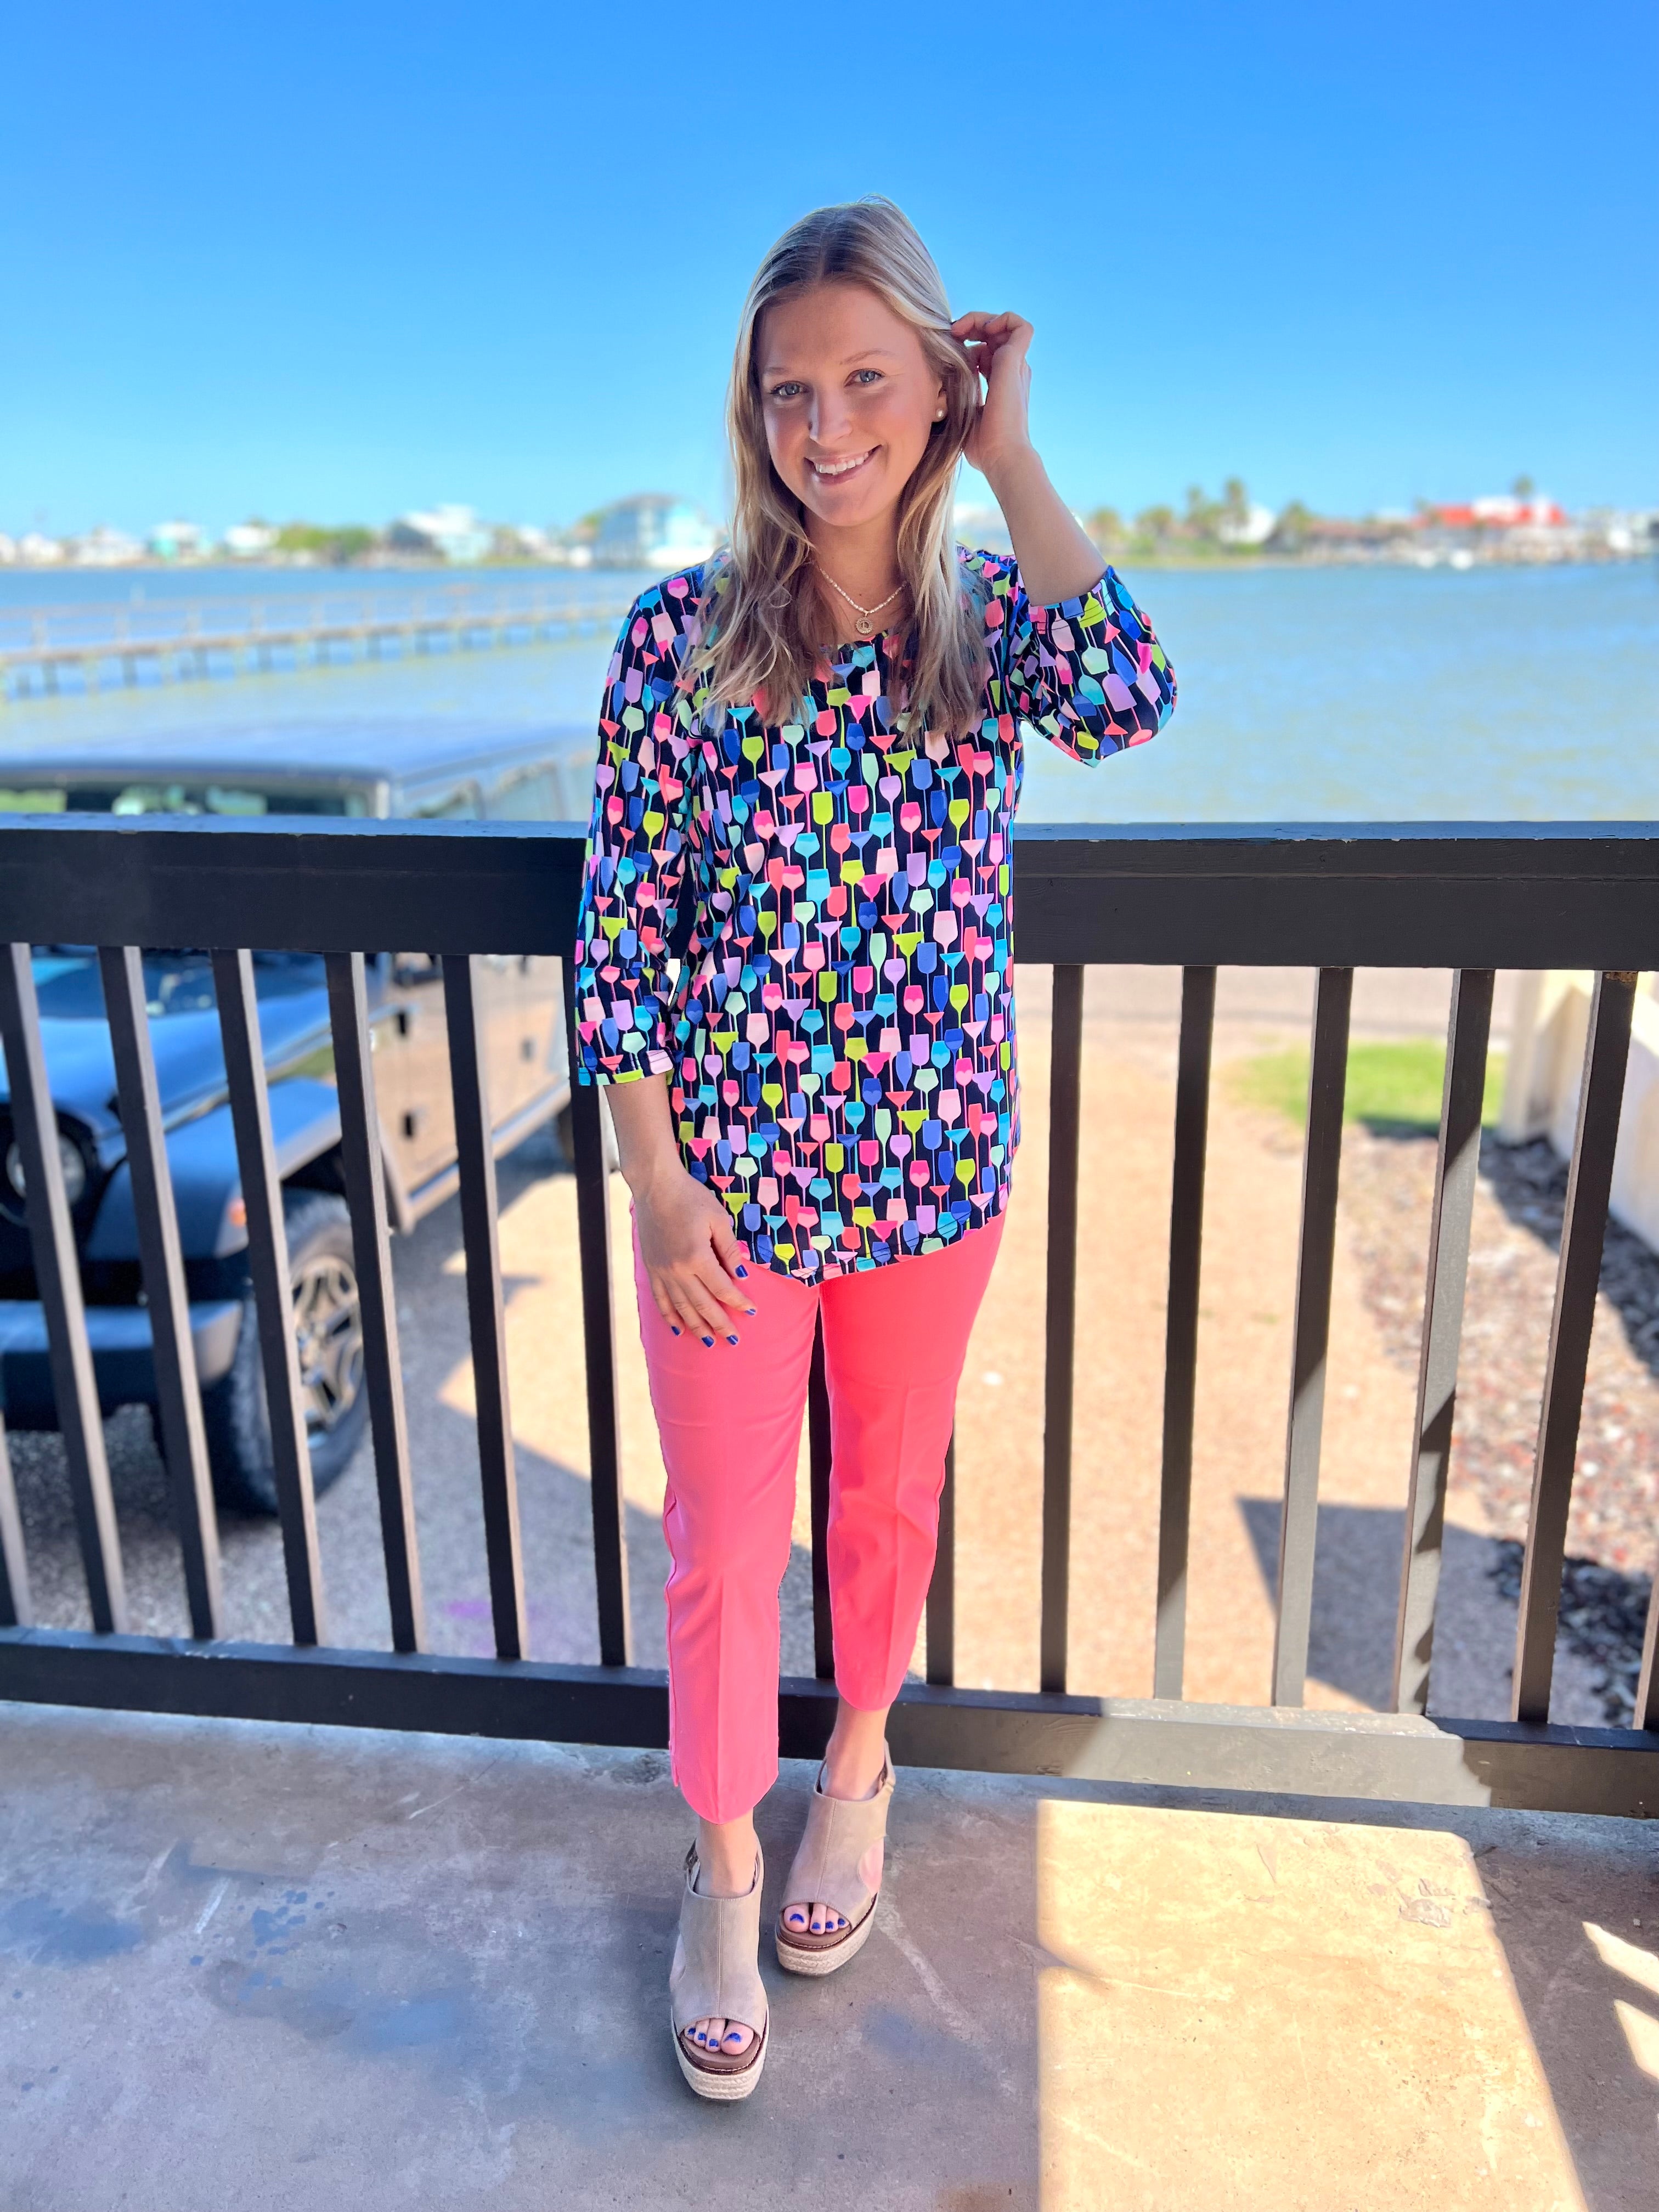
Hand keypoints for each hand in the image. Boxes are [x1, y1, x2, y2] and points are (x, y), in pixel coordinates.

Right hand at [632, 1159, 754, 1344]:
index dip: (738, 1302)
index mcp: (697, 1257)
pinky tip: (678, 1328)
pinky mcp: (651, 1268)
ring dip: (696, 1327)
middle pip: (702, 1304)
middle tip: (734, 1340)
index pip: (722, 1288)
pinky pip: (660, 1299)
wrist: (655, 1187)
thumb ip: (729, 1249)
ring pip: (681, 1307)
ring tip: (709, 1342)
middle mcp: (678, 1269)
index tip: (751, 1312)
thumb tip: (740, 1276)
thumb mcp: (718, 1219)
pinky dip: (670, 1316)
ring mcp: (662, 1271)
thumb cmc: (691, 1197)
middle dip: (720, 1324)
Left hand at [951, 310, 1034, 481]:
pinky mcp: (1015, 361)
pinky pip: (1019, 325)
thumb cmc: (982, 446)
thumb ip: (957, 396)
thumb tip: (940, 389)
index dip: (965, 345)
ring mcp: (1015, 365)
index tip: (946, 350)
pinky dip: (1002, 319)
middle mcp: (1011, 371)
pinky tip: (981, 330)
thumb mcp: (963, 414)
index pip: (984, 351)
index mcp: (1000, 382)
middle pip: (994, 334)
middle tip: (951, 333)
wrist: (1001, 456)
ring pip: (1006, 324)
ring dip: (982, 319)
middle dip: (971, 326)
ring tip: (962, 329)